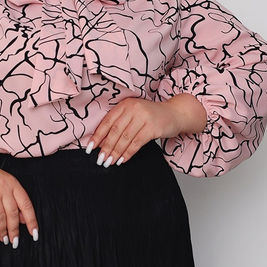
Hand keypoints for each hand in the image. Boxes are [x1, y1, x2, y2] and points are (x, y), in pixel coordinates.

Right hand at [0, 157, 38, 248]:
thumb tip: (23, 218)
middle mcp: (3, 187)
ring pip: (1, 218)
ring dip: (3, 232)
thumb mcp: (3, 183)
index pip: (26, 205)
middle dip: (14, 230)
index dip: (31, 221)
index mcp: (12, 183)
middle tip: (15, 241)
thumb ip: (14, 199)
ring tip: (4, 239)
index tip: (34, 233)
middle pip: (13, 213)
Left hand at [87, 94, 207, 166]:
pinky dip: (128, 153)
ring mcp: (143, 117)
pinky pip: (137, 143)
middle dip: (106, 147)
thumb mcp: (134, 114)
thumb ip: (120, 124)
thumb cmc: (152, 116)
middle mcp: (133, 108)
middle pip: (115, 131)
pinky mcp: (153, 127)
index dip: (98, 135)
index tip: (90, 148)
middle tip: (100, 159)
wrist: (176, 113)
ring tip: (109, 162)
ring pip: (125, 138)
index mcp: (125, 104)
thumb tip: (102, 142)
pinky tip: (122, 160)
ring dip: (116, 152)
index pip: (107, 121)